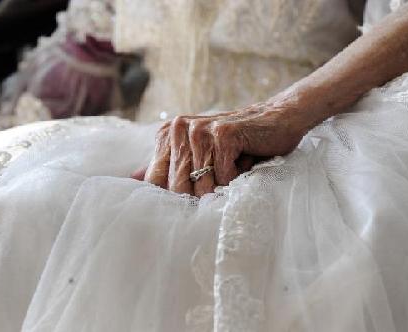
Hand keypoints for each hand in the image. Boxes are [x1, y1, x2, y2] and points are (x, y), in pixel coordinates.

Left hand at [134, 99, 309, 196]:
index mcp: (167, 134)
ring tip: (232, 167)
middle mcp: (178, 128)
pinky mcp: (222, 133)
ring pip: (201, 185)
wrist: (276, 121)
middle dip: (202, 194)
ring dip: (222, 186)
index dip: (175, 199)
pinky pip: (223, 175)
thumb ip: (166, 166)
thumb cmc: (237, 144)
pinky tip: (244, 160)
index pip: (157, 181)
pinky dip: (236, 176)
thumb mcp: (198, 154)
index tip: (189, 207)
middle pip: (178, 187)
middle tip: (219, 182)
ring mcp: (200, 129)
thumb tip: (131, 180)